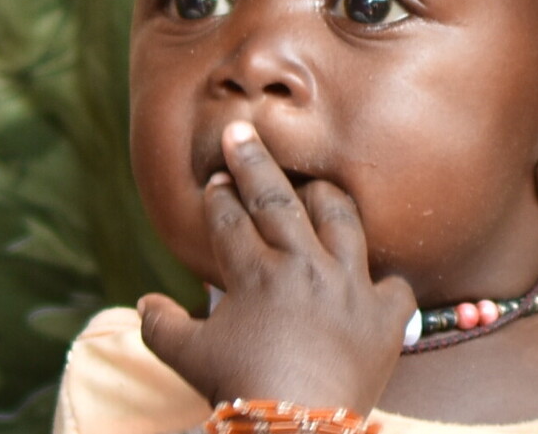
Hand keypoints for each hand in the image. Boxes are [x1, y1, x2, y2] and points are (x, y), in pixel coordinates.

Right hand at [135, 122, 413, 412]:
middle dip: (255, 162)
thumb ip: (161, 325)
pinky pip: (393, 285)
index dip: (220, 195)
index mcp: (254, 273)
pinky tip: (374, 277)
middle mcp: (303, 267)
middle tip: (242, 132)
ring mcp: (349, 287)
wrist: (297, 427)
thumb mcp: (187, 358)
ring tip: (315, 185)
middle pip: (276, 201)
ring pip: (341, 220)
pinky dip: (383, 282)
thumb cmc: (239, 391)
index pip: (230, 218)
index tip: (217, 177)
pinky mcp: (385, 316)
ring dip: (325, 198)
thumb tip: (144, 303)